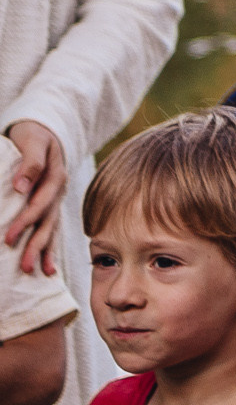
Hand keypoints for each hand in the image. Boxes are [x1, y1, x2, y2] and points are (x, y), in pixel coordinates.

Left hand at [4, 121, 65, 277]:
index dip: (24, 222)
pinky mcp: (50, 206)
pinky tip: (47, 267)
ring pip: (51, 230)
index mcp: (55, 178)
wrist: (47, 130)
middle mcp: (58, 193)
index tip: (8, 238)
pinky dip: (49, 248)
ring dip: (44, 252)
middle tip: (22, 268)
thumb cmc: (35, 135)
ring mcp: (56, 201)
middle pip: (47, 224)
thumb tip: (20, 188)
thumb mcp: (33, 141)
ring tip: (39, 273)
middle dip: (35, 246)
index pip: (39, 205)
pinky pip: (51, 229)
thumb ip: (30, 163)